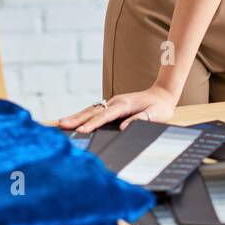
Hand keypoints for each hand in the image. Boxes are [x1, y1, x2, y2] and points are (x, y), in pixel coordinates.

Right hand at [57, 83, 181, 133]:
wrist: (163, 94)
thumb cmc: (159, 107)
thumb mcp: (154, 115)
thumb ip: (138, 120)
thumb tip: (123, 128)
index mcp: (124, 104)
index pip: (105, 116)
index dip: (92, 124)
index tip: (81, 130)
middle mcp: (116, 101)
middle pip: (93, 111)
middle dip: (77, 118)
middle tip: (61, 125)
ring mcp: (113, 102)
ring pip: (92, 109)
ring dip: (77, 116)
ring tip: (62, 123)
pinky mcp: (112, 106)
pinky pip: (95, 110)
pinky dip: (83, 115)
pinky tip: (74, 120)